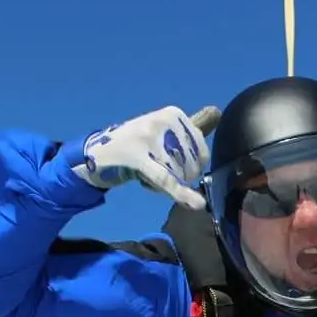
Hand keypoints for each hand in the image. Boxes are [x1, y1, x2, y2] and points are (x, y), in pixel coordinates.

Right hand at [70, 106, 208, 207]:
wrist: (99, 152)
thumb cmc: (136, 143)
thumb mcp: (164, 129)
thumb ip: (189, 128)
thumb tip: (217, 112)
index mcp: (173, 113)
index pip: (201, 150)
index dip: (192, 168)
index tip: (173, 166)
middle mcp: (163, 121)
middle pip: (190, 164)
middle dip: (176, 176)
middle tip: (154, 170)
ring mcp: (150, 138)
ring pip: (176, 174)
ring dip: (163, 184)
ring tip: (145, 172)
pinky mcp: (139, 157)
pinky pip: (166, 179)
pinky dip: (181, 193)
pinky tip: (195, 203)